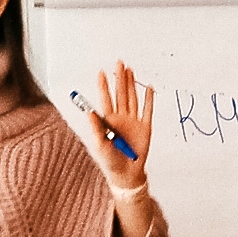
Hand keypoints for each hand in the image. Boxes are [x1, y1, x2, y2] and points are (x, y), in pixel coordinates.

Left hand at [81, 62, 153, 189]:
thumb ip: (95, 128)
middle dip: (120, 78)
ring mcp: (134, 121)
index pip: (106, 98)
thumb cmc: (110, 160)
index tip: (101, 72)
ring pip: (133, 98)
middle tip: (119, 63)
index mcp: (109, 120)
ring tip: (130, 70)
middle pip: (121, 94)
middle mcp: (121, 117)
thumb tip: (88, 112)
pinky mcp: (145, 127)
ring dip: (132, 84)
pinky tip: (148, 88)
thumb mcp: (99, 145)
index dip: (104, 86)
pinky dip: (149, 99)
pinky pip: (148, 110)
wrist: (126, 173)